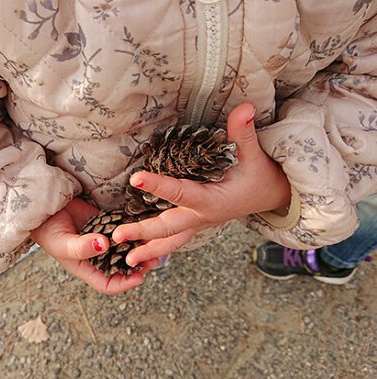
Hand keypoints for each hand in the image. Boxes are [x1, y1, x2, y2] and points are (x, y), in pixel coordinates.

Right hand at [31, 197, 158, 294]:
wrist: (42, 205)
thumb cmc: (46, 229)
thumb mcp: (61, 242)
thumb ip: (81, 247)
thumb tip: (104, 246)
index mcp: (85, 267)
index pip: (107, 284)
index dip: (125, 283)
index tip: (140, 276)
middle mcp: (96, 256)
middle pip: (122, 267)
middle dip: (138, 265)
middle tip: (154, 259)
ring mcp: (102, 238)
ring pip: (125, 248)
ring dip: (139, 247)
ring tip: (154, 243)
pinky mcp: (105, 222)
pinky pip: (122, 228)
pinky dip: (133, 229)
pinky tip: (145, 227)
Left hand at [112, 103, 291, 266]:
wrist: (270, 196)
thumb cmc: (260, 175)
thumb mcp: (253, 154)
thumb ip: (243, 132)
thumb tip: (244, 107)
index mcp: (212, 201)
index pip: (180, 192)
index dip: (158, 185)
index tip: (136, 177)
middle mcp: (201, 217)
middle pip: (168, 228)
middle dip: (142, 232)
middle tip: (117, 235)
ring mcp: (197, 224)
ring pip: (170, 241)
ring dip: (147, 250)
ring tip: (125, 261)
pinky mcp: (194, 225)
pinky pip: (174, 241)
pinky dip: (157, 250)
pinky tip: (138, 255)